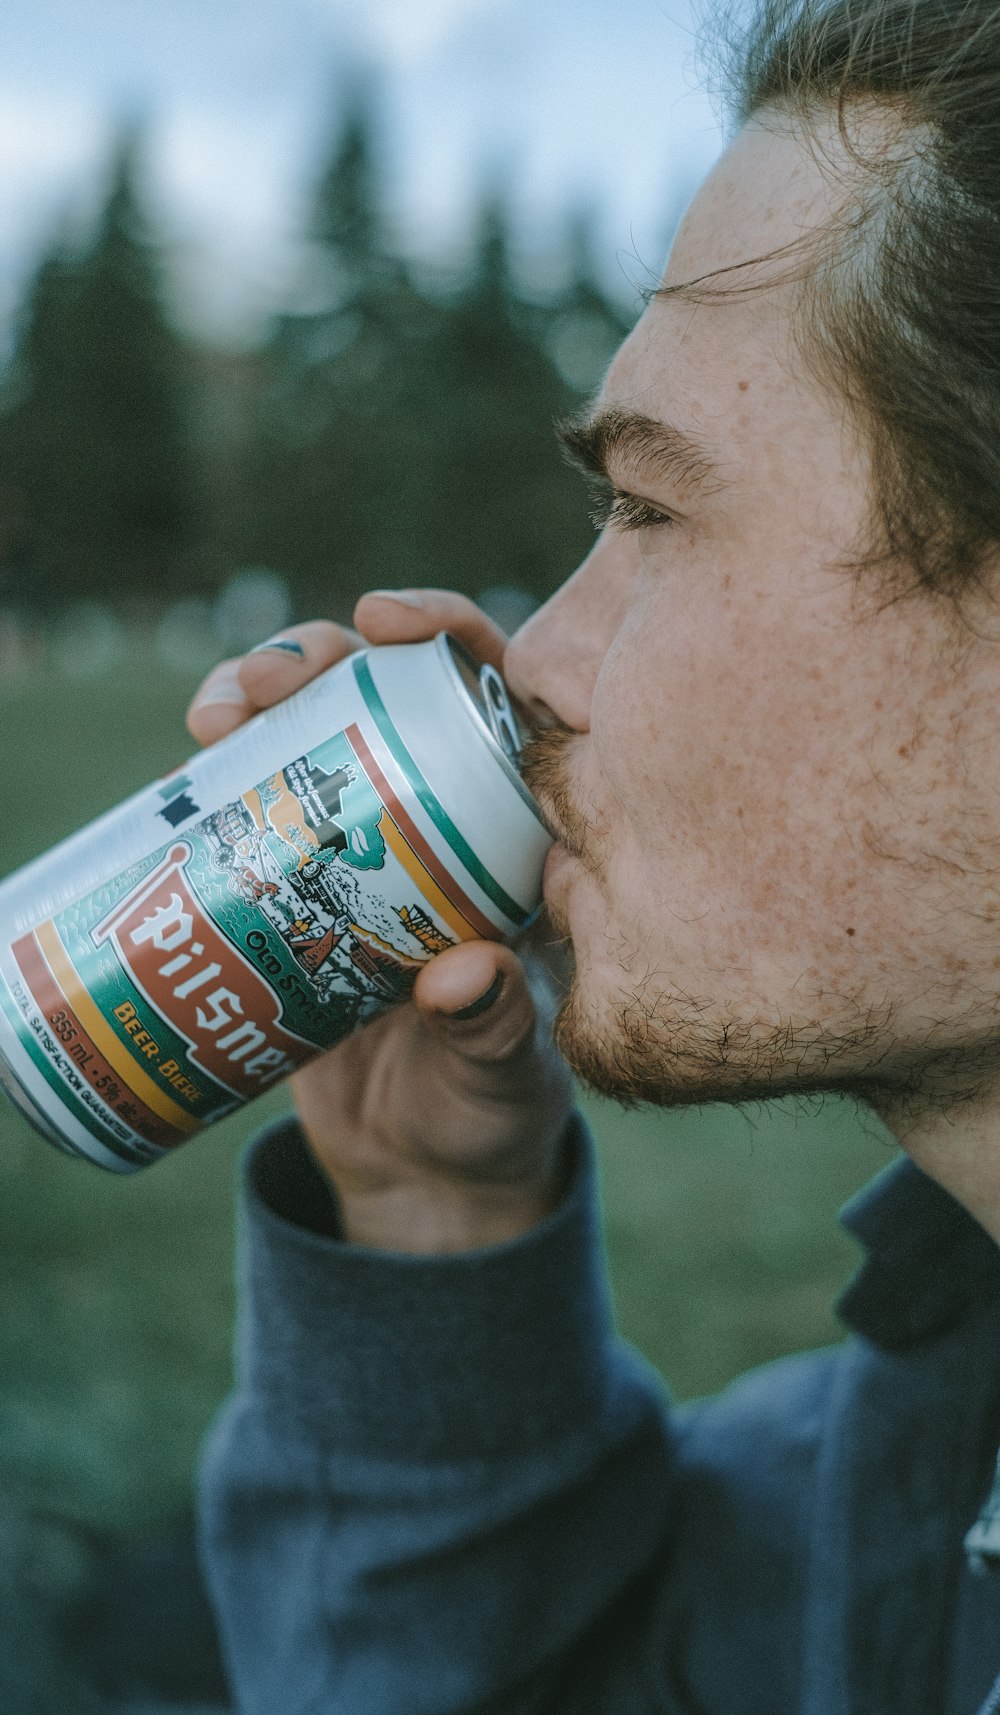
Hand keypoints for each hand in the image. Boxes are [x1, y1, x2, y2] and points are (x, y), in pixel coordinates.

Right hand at [187, 590, 574, 1252]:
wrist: (419, 1173)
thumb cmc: (490, 1115)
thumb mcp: (504, 1074)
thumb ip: (499, 1029)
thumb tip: (464, 975)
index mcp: (516, 836)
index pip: (491, 696)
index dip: (443, 633)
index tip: (381, 622)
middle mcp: (441, 824)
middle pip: (380, 696)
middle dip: (314, 662)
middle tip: (256, 689)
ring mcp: (360, 851)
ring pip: (308, 737)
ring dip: (253, 701)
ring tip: (209, 722)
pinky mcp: (293, 890)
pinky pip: (254, 810)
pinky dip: (214, 782)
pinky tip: (181, 777)